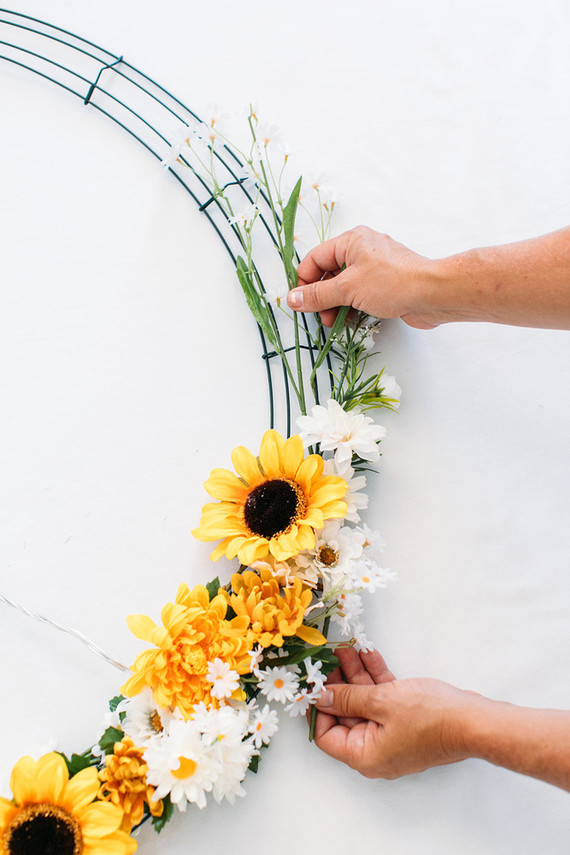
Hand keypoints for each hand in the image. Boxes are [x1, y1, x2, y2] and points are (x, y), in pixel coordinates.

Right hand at [287, 226, 439, 328]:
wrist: (432, 295)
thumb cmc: (392, 283)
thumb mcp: (347, 289)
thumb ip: (317, 295)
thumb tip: (293, 299)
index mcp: (351, 241)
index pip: (315, 258)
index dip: (305, 281)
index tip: (301, 303)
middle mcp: (363, 250)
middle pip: (329, 274)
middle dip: (322, 298)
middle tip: (322, 317)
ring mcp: (376, 268)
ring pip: (345, 288)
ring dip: (337, 306)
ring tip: (337, 322)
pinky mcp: (386, 285)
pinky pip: (361, 295)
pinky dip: (353, 308)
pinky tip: (354, 321)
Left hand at [312, 647, 478, 778]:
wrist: (473, 720)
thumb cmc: (430, 717)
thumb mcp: (381, 702)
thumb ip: (347, 698)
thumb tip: (320, 697)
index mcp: (364, 755)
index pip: (326, 735)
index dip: (316, 708)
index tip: (312, 682)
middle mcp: (375, 749)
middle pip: (345, 714)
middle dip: (337, 682)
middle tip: (328, 657)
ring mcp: (391, 735)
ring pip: (364, 702)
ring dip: (356, 675)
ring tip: (345, 648)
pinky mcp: (405, 721)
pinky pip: (382, 699)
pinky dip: (375, 678)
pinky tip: (368, 653)